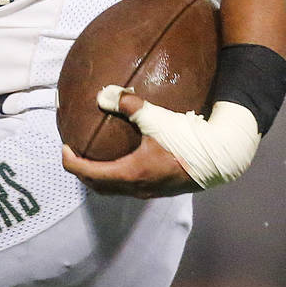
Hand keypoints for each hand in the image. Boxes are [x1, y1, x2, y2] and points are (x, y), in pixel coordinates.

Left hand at [61, 92, 197, 197]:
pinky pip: (130, 188)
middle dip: (83, 172)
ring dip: (100, 177)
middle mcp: (137, 188)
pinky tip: (125, 160)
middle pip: (98, 186)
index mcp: (130, 174)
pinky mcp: (161, 190)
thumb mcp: (157, 118)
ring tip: (96, 158)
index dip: (71, 162)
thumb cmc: (188, 140)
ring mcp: (150, 192)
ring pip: (115, 190)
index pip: (89, 173)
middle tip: (76, 154)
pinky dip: (117, 177)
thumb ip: (129, 105)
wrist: (220, 157)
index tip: (65, 148)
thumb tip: (104, 94)